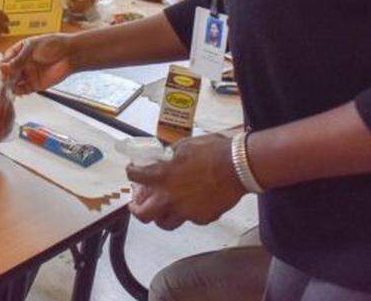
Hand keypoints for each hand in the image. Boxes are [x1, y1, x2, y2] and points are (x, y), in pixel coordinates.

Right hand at [0, 34, 74, 94]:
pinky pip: (23, 90)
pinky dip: (18, 92)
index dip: (3, 66)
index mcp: (20, 52)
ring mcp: (28, 74)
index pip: (6, 60)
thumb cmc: (52, 45)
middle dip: (5, 77)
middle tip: (2, 81)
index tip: (1, 70)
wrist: (70, 54)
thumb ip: (18, 60)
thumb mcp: (31, 49)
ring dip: (10, 86)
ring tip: (7, 88)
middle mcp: (22, 64)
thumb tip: (2, 68)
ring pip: (14, 82)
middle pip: (9, 73)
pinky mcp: (35, 85)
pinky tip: (16, 91)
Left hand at [126, 134, 245, 230]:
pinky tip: (192, 204)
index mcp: (162, 175)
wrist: (239, 166)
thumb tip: (164, 157)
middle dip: (136, 210)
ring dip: (160, 216)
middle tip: (136, 205)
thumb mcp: (185, 146)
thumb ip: (170, 156)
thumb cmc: (213, 151)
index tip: (133, 171)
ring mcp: (186, 211)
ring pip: (166, 223)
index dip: (131, 172)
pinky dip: (188, 213)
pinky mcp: (202, 218)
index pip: (135, 176)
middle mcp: (170, 197)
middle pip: (143, 214)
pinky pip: (190, 219)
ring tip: (162, 210)